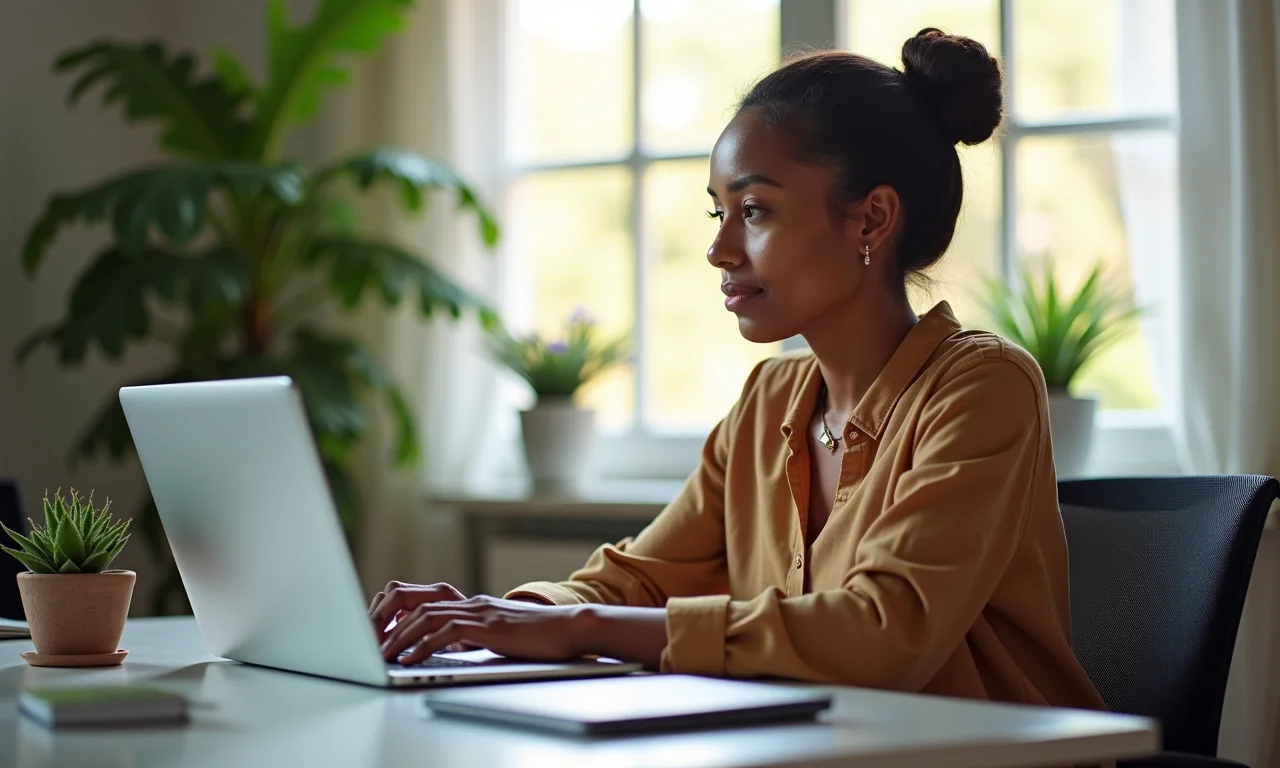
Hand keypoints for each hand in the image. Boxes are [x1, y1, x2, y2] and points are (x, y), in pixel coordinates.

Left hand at [377, 594, 585, 665]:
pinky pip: (445, 633)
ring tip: (382, 654)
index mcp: (474, 604)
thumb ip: (478, 635)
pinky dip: (422, 646)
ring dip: (399, 636)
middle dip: (389, 625)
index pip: (425, 601)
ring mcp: (480, 612)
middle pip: (417, 605)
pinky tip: (409, 660)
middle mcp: (472, 603)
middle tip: (371, 644)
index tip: (382, 633)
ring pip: (426, 616)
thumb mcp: (502, 634)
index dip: (399, 615)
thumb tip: (454, 647)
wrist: (570, 628)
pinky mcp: (488, 627)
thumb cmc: (540, 636)